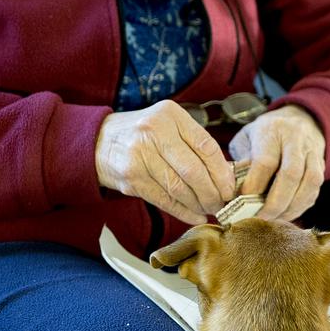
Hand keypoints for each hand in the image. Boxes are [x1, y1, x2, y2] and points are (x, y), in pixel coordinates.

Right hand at [95, 100, 236, 223]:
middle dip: (212, 193)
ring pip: (179, 188)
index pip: (205, 146)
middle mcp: (154, 132)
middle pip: (193, 170)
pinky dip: (182, 211)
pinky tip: (194, 215)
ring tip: (209, 210)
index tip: (230, 188)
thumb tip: (225, 176)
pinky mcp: (131, 178)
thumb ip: (194, 144)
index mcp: (170, 115)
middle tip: (221, 204)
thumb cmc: (142, 134)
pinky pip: (164, 200)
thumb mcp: (168, 125)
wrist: (99, 141)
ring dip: (198, 204)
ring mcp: (140, 156)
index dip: (222, 172)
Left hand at [228, 104, 325, 221]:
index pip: (266, 162)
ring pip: (309, 183)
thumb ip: (241, 162)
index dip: (255, 185)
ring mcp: (312, 152)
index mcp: (272, 131)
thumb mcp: (248, 138)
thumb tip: (233, 192)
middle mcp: (296, 140)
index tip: (241, 202)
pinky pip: (315, 190)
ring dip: (292, 207)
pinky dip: (301, 206)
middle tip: (261, 217)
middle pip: (291, 174)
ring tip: (275, 218)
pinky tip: (287, 213)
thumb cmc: (266, 133)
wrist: (300, 118)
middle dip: (275, 202)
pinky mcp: (322, 166)